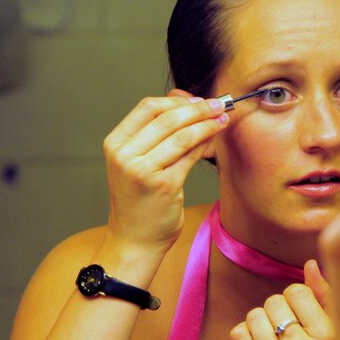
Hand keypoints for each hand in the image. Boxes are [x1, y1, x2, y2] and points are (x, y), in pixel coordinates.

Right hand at [101, 93, 227, 258]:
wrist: (135, 240)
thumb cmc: (140, 201)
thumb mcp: (138, 162)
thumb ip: (158, 133)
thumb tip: (184, 100)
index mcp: (115, 143)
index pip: (148, 108)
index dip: (177, 101)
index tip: (199, 99)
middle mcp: (125, 154)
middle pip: (167, 118)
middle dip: (198, 108)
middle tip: (220, 104)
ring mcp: (143, 170)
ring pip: (182, 135)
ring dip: (207, 123)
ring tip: (223, 119)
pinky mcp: (164, 185)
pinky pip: (190, 156)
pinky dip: (206, 144)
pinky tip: (216, 139)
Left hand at [230, 260, 334, 339]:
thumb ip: (327, 298)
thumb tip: (308, 265)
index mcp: (328, 335)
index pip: (296, 292)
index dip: (297, 297)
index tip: (302, 312)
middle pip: (273, 301)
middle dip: (279, 309)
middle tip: (289, 326)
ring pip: (254, 316)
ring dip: (262, 321)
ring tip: (274, 335)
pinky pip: (238, 336)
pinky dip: (246, 335)